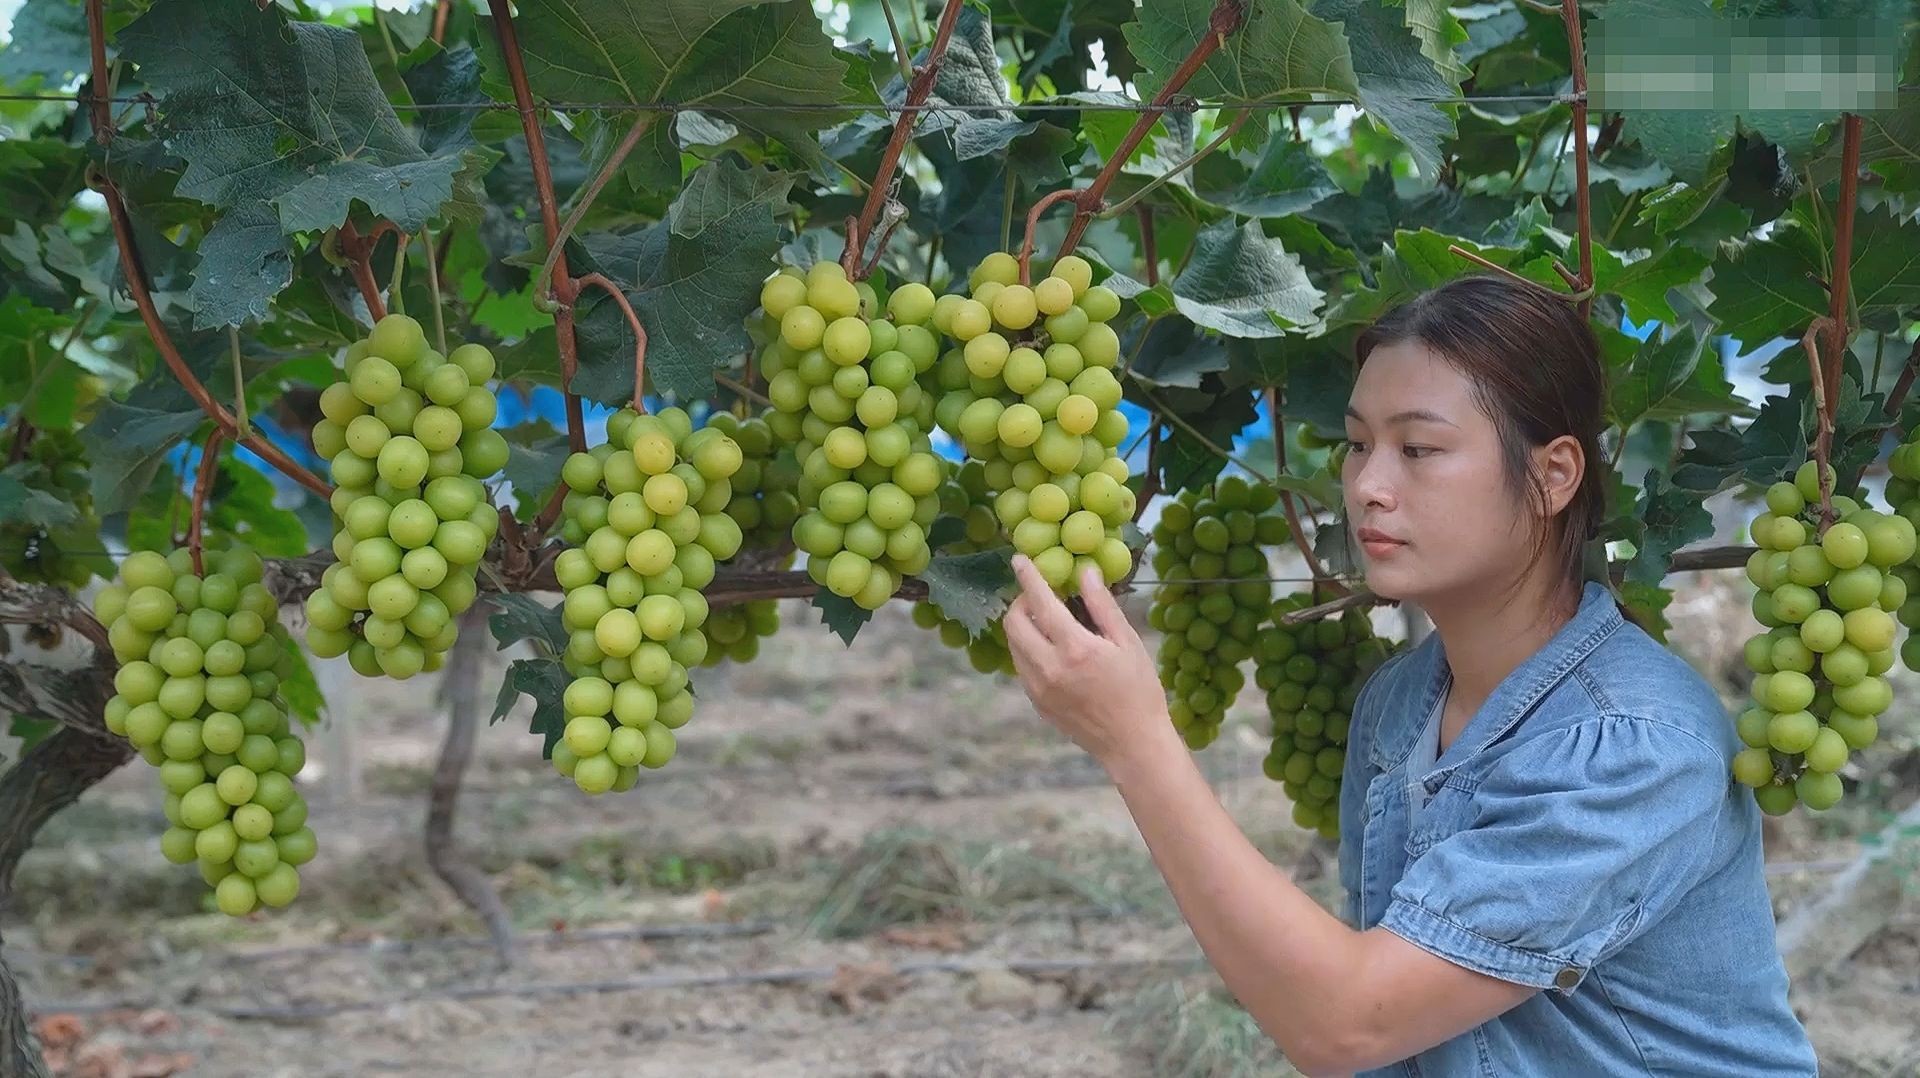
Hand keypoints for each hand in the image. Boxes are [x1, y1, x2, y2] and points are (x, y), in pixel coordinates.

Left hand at [1003, 555, 1176, 772]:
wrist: (1132, 744)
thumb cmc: (1139, 691)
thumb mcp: (1128, 643)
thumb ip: (1103, 605)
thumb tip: (1085, 571)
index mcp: (1074, 649)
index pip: (1040, 602)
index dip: (1028, 577)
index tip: (1019, 560)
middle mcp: (1049, 668)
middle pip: (1014, 623)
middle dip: (1021, 602)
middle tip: (1040, 596)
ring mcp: (1039, 689)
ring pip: (1013, 645)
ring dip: (1023, 626)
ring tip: (1047, 621)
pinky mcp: (1037, 704)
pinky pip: (1022, 667)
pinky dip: (1028, 650)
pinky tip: (1051, 649)